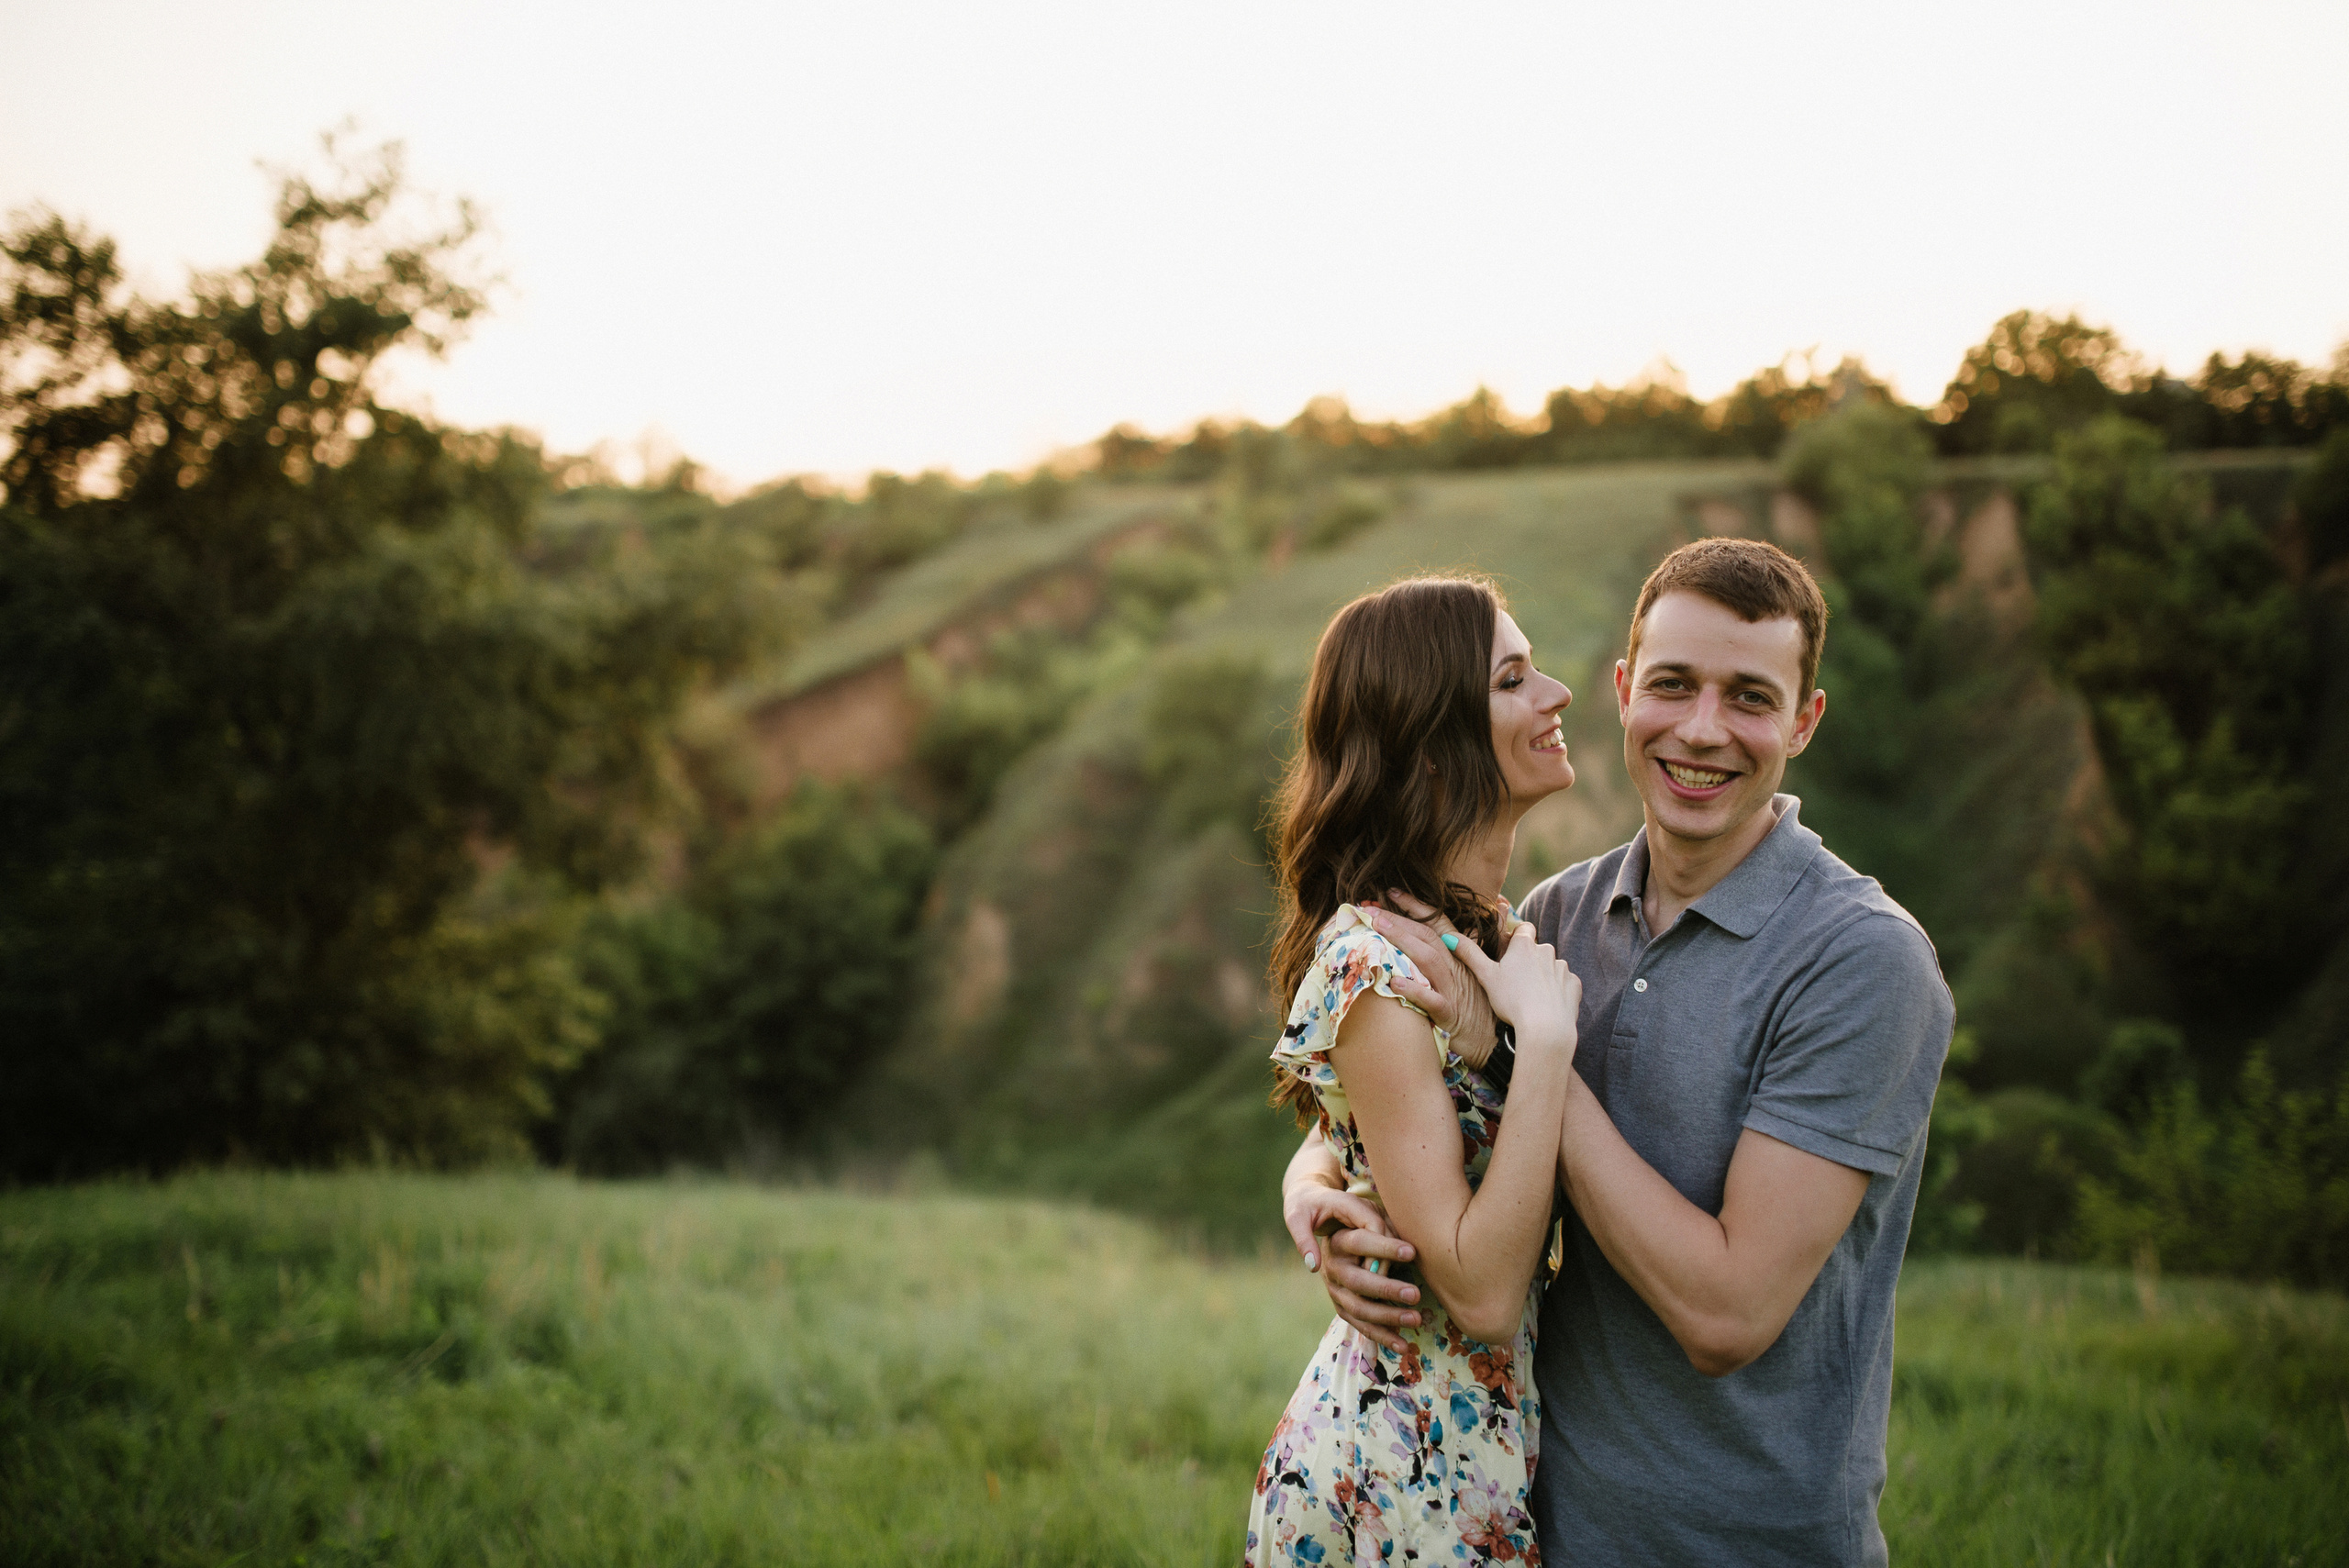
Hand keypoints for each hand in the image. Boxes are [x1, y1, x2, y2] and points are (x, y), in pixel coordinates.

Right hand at [1281, 1182, 1424, 1350]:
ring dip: (1387, 1317)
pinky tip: (1403, 1345)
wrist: (1327, 1229)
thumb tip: (1409, 1244)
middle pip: (1358, 1281)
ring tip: (1416, 1320)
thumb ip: (1384, 1225)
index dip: (1385, 1248)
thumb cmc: (1361, 1220)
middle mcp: (1332, 1267)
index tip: (1412, 1252)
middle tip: (1415, 1294)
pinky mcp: (1341, 1306)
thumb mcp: (1370, 1214)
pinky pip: (1361, 1325)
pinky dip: (1381, 1336)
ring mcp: (1335, 1290)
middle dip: (1387, 1289)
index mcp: (1339, 1240)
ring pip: (1359, 1308)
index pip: (1361, 1242)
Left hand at [1363, 891, 1496, 1062]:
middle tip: (1371, 909)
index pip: (1437, 923)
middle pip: (1427, 936)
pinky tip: (1393, 981)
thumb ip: (1449, 957)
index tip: (1390, 892)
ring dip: (1401, 941)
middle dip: (1398, 919)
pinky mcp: (1450, 1013)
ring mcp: (1452, 989)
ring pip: (1427, 959)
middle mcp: (1455, 968)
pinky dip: (1413, 989)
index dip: (1415, 906)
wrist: (1497, 1041)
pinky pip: (1431, 999)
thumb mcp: (1465, 978)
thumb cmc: (1478, 1010)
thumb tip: (1429, 939)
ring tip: (1377, 929)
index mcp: (1459, 957)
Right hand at [1453, 920, 1580, 1059]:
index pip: (1523, 928)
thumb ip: (1469, 954)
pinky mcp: (1574, 985)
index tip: (1510, 953)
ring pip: (1551, 967)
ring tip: (1531, 998)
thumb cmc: (1512, 1001)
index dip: (1517, 938)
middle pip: (1537, 950)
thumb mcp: (1486, 976)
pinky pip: (1565, 984)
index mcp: (1525, 945)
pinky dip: (1557, 991)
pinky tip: (1547, 1006)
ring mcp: (1563, 968)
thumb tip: (1449, 936)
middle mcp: (1547, 951)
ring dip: (1543, 976)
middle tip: (1516, 982)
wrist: (1545, 1028)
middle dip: (1529, 961)